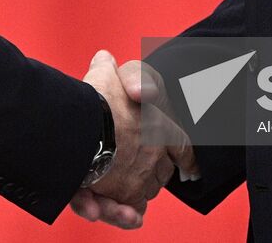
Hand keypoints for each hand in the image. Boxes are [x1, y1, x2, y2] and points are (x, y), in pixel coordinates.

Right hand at [74, 52, 197, 228]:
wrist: (81, 126)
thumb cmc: (96, 98)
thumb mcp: (106, 75)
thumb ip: (109, 71)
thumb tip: (105, 58)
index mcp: (160, 127)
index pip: (181, 145)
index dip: (185, 156)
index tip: (191, 168)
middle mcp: (154, 157)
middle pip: (160, 174)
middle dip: (150, 175)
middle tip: (135, 171)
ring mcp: (139, 179)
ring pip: (141, 193)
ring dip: (131, 194)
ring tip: (117, 192)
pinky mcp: (120, 198)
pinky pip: (125, 211)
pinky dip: (119, 212)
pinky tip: (103, 207)